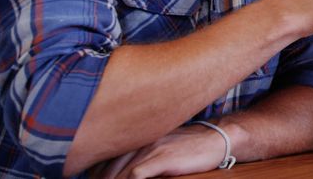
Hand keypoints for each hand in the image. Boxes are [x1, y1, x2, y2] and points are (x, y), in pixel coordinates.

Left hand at [93, 124, 227, 178]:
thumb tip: (121, 172)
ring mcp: (150, 149)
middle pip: (107, 169)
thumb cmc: (189, 146)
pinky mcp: (162, 158)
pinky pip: (135, 176)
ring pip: (118, 174)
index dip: (95, 176)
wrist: (217, 138)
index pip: (103, 160)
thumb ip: (140, 154)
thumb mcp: (160, 146)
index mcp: (135, 137)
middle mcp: (139, 141)